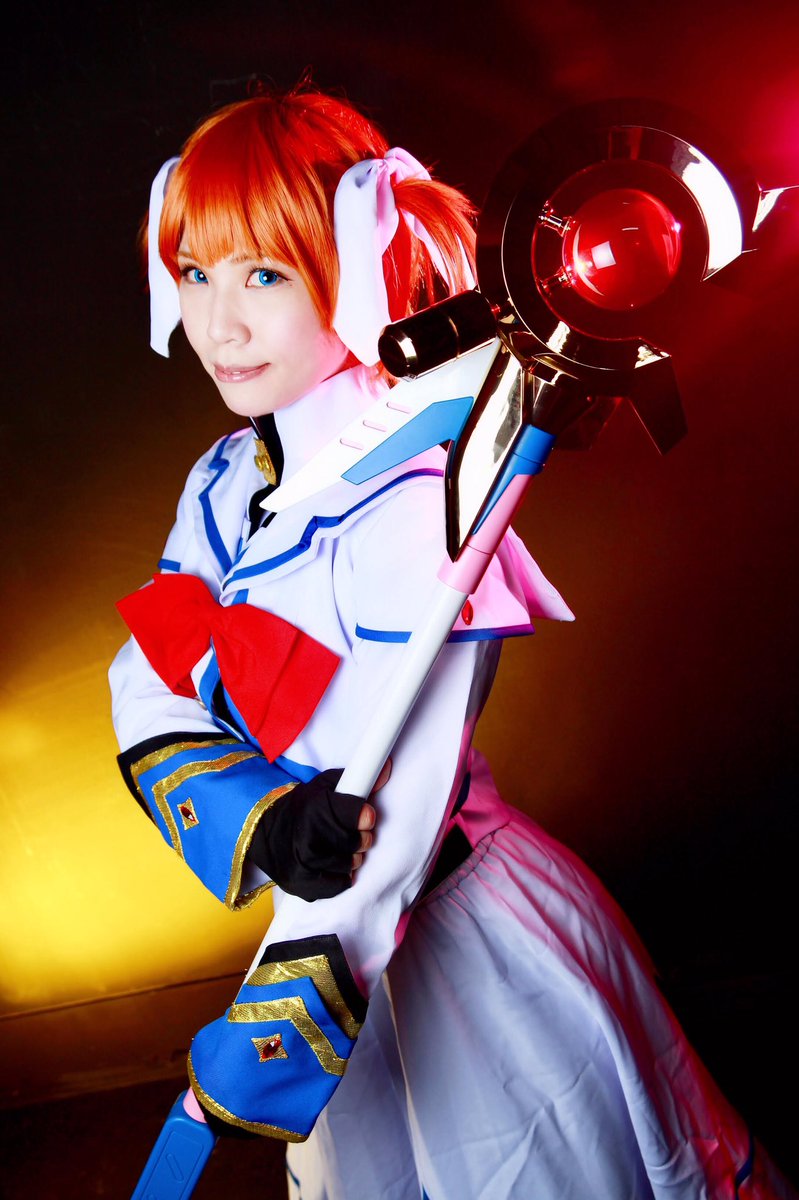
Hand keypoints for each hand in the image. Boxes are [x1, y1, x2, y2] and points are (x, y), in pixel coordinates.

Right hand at [248, 763, 388, 900]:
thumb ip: (357, 778)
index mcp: (315, 807)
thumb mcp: (326, 785)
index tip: (367, 818)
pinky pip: (340, 884)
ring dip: (350, 857)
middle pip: (358, 842)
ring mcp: (303, 863)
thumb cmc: (303, 807)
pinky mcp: (301, 884)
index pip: (358, 816)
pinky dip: (340, 876)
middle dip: (360, 837)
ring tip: (336, 847)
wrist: (265, 832)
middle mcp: (308, 835)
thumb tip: (387, 768)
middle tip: (350, 833)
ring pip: (351, 865)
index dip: (366, 817)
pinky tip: (329, 864)